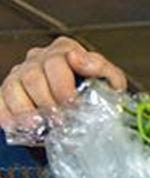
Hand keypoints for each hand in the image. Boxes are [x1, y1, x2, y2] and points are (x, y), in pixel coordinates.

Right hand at [0, 36, 126, 130]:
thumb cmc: (98, 90)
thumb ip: (102, 68)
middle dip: (47, 101)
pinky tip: (20, 126)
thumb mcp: (110, 79)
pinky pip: (0, 101)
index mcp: (64, 50)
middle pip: (33, 75)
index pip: (57, 60)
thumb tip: (81, 59)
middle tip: (60, 121)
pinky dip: (7, 115)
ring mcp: (20, 74)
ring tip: (40, 125)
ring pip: (13, 87)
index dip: (62, 85)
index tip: (71, 103)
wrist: (87, 106)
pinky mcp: (7, 92)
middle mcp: (39, 58)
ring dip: (26, 110)